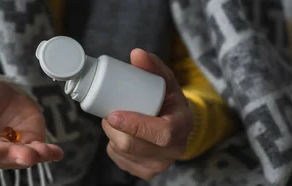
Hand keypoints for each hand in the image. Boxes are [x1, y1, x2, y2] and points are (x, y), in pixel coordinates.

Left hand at [102, 49, 192, 179]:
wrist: (176, 127)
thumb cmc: (169, 102)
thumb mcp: (166, 82)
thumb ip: (153, 67)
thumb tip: (136, 54)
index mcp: (182, 127)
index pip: (161, 133)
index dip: (135, 125)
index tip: (114, 114)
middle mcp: (172, 151)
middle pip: (133, 145)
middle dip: (113, 128)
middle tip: (109, 112)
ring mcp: (158, 166)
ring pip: (121, 152)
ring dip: (111, 135)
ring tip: (116, 121)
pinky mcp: (144, 172)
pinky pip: (118, 159)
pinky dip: (113, 145)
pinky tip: (121, 134)